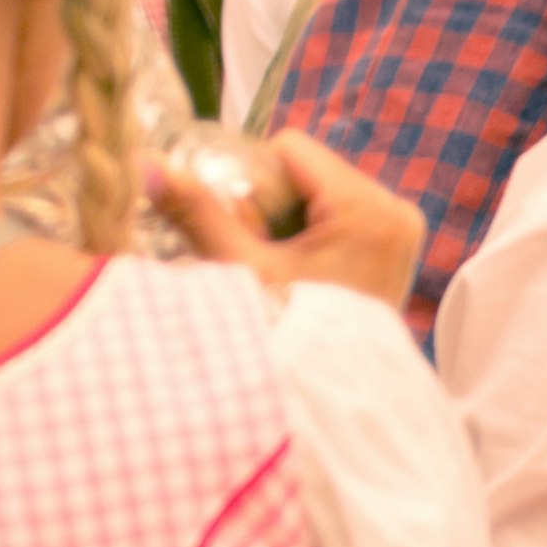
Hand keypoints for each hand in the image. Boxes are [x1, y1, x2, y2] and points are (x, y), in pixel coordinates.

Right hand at [151, 130, 425, 310]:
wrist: (337, 396)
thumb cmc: (294, 332)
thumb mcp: (240, 267)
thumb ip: (195, 210)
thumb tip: (146, 162)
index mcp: (366, 207)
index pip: (288, 150)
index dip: (253, 182)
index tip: (247, 228)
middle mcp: (393, 208)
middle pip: (304, 171)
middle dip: (271, 204)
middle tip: (263, 252)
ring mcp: (399, 228)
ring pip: (318, 192)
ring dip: (289, 219)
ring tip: (284, 267)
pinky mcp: (394, 245)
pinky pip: (338, 213)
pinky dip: (312, 233)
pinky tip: (304, 271)